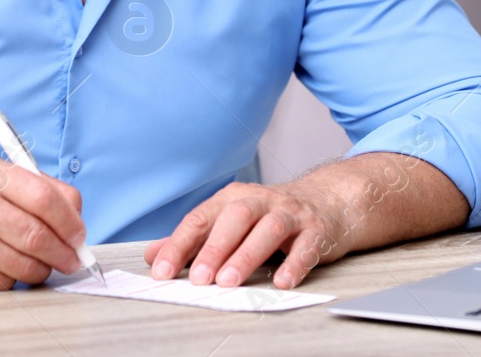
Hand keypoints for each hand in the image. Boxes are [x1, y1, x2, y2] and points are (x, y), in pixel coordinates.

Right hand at [0, 156, 90, 289]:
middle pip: (37, 235)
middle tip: (73, 260)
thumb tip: (77, 221)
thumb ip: (37, 191)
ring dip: (43, 269)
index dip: (71, 221)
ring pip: (24, 263)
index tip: (80, 235)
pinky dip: (15, 279)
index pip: (46, 196)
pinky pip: (4, 281)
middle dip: (64, 253)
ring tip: (43, 263)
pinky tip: (7, 266)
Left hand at [142, 179, 345, 289]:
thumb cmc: (270, 215)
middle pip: (236, 218)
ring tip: (229, 281)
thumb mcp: (229, 221)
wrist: (326, 201)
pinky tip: (282, 281)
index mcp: (234, 198)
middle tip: (199, 278)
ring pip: (268, 229)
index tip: (162, 271)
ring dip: (247, 255)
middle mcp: (261, 201)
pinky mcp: (316, 229)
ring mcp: (291, 213)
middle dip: (215, 248)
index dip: (180, 245)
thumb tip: (153, 254)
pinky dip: (294, 264)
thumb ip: (194, 239)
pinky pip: (306, 245)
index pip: (201, 218)